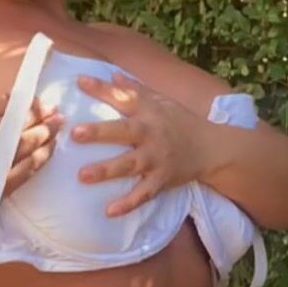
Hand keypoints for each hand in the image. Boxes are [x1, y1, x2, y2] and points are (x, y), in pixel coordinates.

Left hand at [72, 72, 207, 215]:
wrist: (212, 148)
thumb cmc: (182, 122)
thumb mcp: (162, 101)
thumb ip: (135, 90)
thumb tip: (112, 74)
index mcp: (149, 112)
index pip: (124, 97)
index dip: (102, 89)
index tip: (79, 81)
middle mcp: (152, 134)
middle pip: (124, 131)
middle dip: (100, 132)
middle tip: (75, 134)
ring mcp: (157, 159)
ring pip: (130, 165)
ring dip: (107, 170)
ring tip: (83, 176)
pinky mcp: (163, 180)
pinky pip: (144, 194)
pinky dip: (128, 204)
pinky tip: (109, 212)